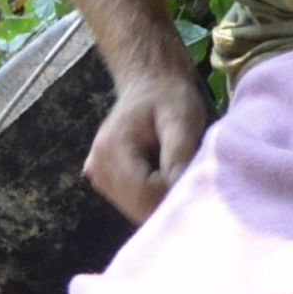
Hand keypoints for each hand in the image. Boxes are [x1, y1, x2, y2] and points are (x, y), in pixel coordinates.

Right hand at [84, 66, 210, 220]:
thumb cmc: (169, 98)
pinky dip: (154, 196)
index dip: (173, 193)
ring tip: (177, 171)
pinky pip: (135, 203)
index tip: (194, 175)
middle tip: (190, 175)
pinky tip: (165, 175)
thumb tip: (180, 187)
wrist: (150, 85)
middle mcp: (97, 168)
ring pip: (138, 209)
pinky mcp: (106, 182)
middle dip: (168, 199)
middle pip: (139, 207)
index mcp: (111, 149)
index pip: (144, 194)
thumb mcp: (182, 118)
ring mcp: (99, 177)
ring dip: (161, 199)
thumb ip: (179, 152)